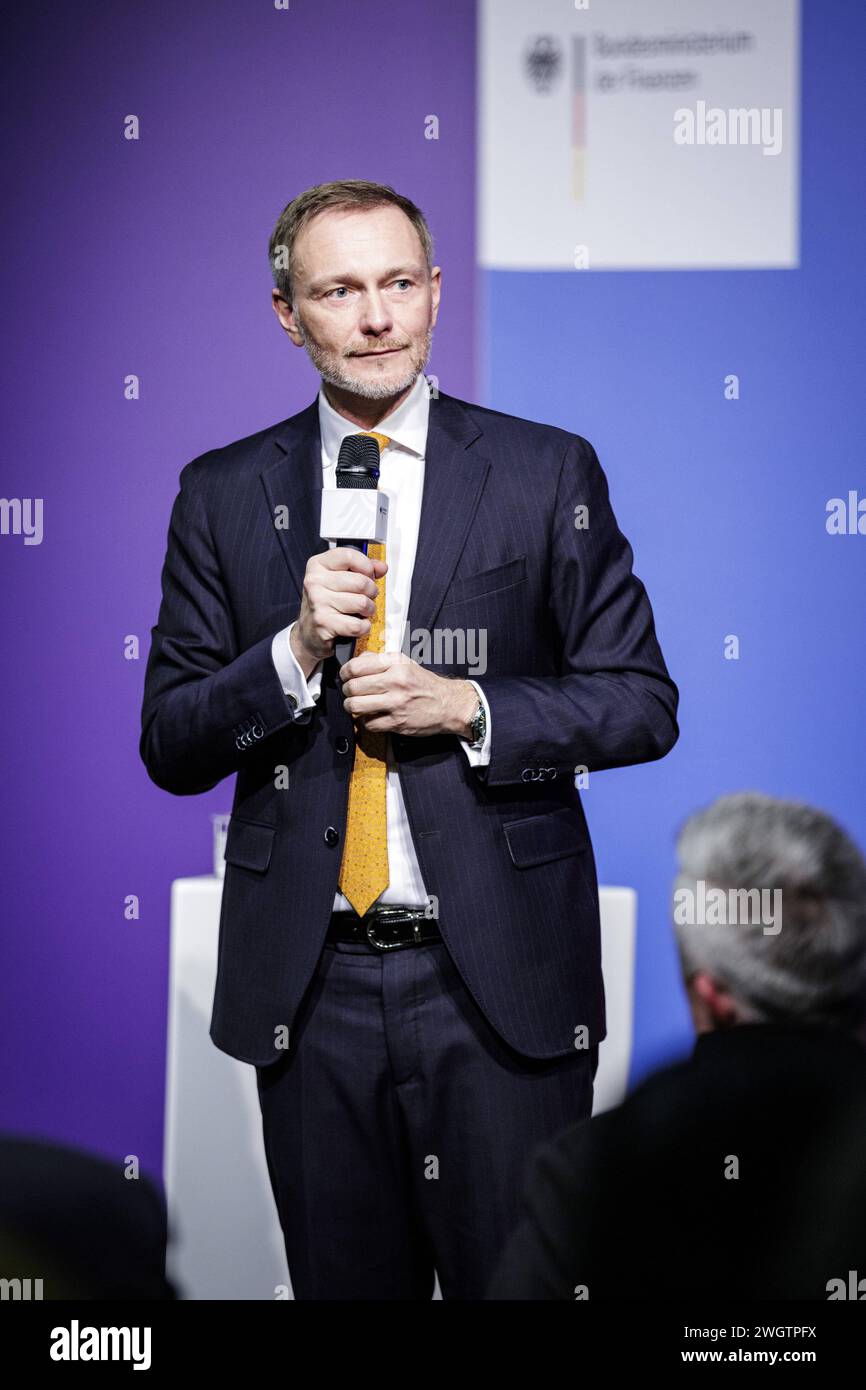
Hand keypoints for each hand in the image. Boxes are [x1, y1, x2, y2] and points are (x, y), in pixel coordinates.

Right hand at [292, 546, 387, 669]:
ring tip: (362, 611)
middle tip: (367, 597)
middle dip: (372, 592)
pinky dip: (364, 627)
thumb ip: (362, 569)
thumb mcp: (340, 578)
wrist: (309, 630)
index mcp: (318, 565)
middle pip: (361, 582)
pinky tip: (358, 624)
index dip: (366, 566)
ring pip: (362, 603)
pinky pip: (357, 624)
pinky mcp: (324, 623)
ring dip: (369, 610)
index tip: (369, 574)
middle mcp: (315, 581)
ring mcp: (318, 602)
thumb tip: (381, 568)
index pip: (349, 556)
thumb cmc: (327, 601)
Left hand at [339, 651, 477, 738]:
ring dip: (351, 707)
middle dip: (346, 691)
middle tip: (350, 692)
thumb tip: (357, 662)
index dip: (345, 672)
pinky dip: (367, 721)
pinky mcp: (397, 723)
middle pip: (353, 687)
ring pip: (356, 706)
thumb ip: (380, 660)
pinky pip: (368, 723)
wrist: (449, 705)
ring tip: (356, 705)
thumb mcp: (406, 663)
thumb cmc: (426, 684)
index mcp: (396, 664)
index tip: (345, 676)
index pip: (357, 666)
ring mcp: (396, 704)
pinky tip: (373, 716)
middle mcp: (395, 682)